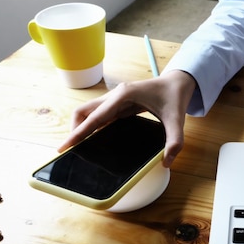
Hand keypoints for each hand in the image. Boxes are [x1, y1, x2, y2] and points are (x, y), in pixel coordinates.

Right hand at [58, 70, 196, 167]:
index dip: (78, 133)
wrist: (178, 82)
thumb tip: (167, 162)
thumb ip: (174, 141)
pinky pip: (100, 115)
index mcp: (124, 96)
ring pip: (90, 113)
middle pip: (84, 112)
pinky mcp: (119, 103)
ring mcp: (116, 98)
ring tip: (79, 148)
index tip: (64, 146)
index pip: (94, 117)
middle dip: (75, 130)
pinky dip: (93, 127)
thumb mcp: (177, 120)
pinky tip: (95, 140)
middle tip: (72, 151)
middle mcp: (115, 95)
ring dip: (83, 128)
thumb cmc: (175, 97)